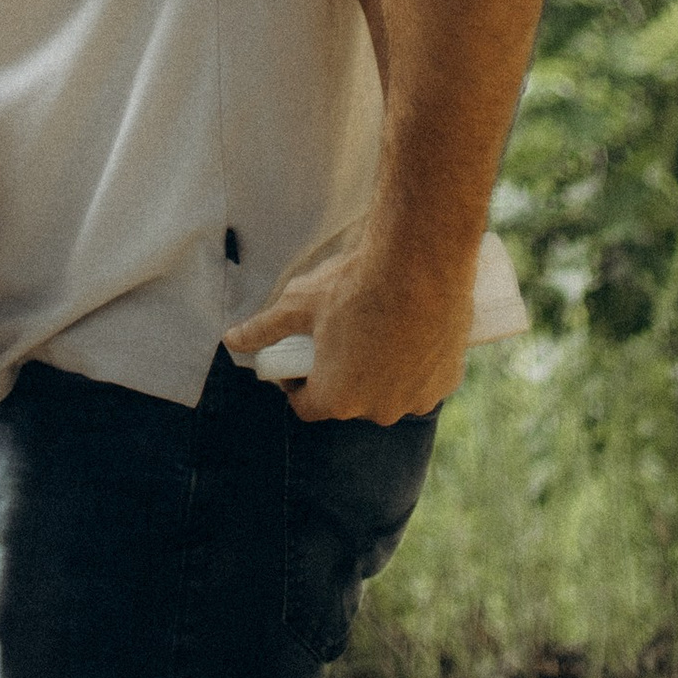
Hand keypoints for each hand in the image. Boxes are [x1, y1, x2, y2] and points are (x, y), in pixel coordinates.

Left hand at [224, 228, 472, 424]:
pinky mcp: (446, 383)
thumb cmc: (353, 286)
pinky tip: (409, 332)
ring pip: (388, 392)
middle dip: (341, 375)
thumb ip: (263, 329)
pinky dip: (414, 365)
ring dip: (380, 373)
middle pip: (349, 399)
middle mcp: (377, 412)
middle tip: (341, 335)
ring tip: (375, 329)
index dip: (297, 381)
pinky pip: (422, 381)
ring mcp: (416, 400)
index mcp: (336, 400)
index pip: (306, 405)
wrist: (420, 265)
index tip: (301, 356)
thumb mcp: (298, 304)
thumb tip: (231, 341)